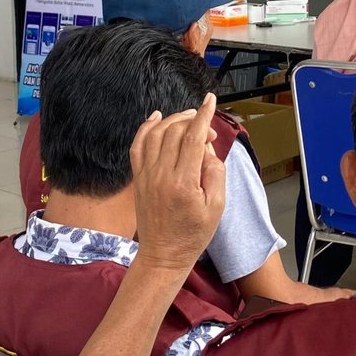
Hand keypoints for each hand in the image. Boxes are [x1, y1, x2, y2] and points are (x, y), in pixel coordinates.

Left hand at [130, 93, 225, 270]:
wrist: (164, 255)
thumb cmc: (193, 234)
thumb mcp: (217, 206)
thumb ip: (216, 172)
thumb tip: (207, 148)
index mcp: (184, 183)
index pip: (193, 138)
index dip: (204, 115)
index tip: (211, 100)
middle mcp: (161, 175)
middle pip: (175, 132)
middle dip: (193, 120)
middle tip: (206, 126)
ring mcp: (146, 176)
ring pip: (156, 134)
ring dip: (172, 120)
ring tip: (187, 118)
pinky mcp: (138, 178)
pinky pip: (138, 145)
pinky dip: (146, 128)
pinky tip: (157, 118)